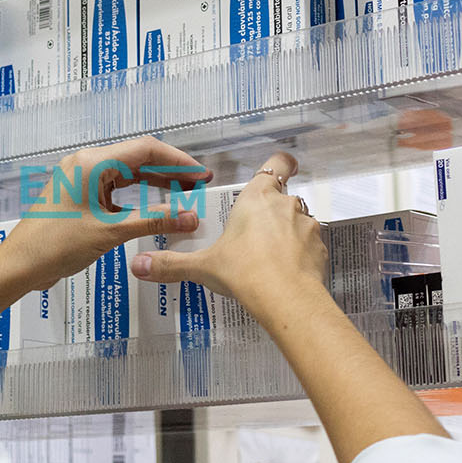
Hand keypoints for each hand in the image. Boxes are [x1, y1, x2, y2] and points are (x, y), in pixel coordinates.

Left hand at [0, 136, 212, 287]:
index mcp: (91, 163)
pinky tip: (154, 208)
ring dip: (154, 183)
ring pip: (126, 173)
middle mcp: (84, 163)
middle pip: (137, 158)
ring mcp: (79, 178)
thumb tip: (190, 217)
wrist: (19, 266)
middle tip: (198, 185)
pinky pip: (113, 188)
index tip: (202, 174)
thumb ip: (154, 221)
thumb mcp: (110, 232)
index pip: (145, 150)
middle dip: (169, 171)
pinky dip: (136, 197)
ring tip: (183, 194)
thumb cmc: (55, 246)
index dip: (178, 161)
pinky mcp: (77, 194)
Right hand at [129, 151, 326, 321]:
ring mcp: (308, 227)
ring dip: (288, 233)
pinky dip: (300, 255)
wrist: (286, 299)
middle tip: (253, 232)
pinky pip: (311, 246)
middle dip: (272, 211)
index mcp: (258, 197)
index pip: (278, 163)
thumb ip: (172, 264)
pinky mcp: (320, 250)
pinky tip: (285, 272)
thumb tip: (140, 265)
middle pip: (285, 196)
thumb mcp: (203, 267)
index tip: (280, 168)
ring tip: (269, 257)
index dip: (281, 164)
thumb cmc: (246, 271)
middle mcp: (286, 205)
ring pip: (299, 221)